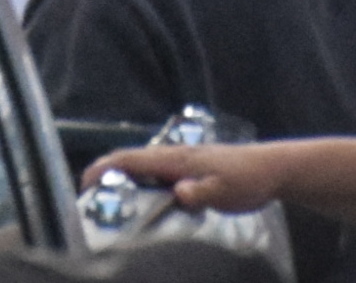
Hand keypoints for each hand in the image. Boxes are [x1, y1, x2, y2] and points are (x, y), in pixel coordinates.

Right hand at [99, 142, 289, 212]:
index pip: (133, 159)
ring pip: (144, 165)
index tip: (85, 182)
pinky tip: (143, 198)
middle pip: (132, 159)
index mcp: (178, 160)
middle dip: (107, 173)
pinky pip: (157, 171)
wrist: (270, 168)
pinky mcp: (190, 167)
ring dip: (123, 177)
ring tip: (109, 200)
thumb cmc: (247, 179)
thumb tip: (177, 193)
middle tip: (89, 197)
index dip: (106, 168)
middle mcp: (175, 156)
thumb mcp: (225, 191)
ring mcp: (182, 160)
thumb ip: (200, 193)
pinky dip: (141, 180)